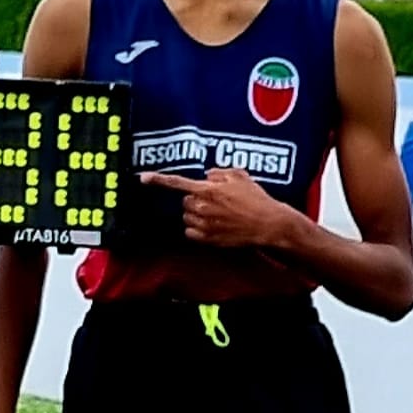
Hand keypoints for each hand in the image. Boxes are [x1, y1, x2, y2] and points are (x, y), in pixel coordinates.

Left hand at [140, 168, 293, 248]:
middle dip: (195, 200)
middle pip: (184, 202)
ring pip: (187, 218)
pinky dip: (197, 229)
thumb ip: (219, 172)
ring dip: (196, 215)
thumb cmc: (256, 199)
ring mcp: (204, 225)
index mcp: (208, 189)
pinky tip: (213, 225)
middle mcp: (202, 207)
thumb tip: (207, 175)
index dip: (158, 179)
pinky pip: (190, 233)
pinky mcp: (207, 239)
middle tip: (214, 201)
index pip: (177, 183)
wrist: (268, 224)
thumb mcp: (240, 176)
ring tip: (218, 214)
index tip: (143, 177)